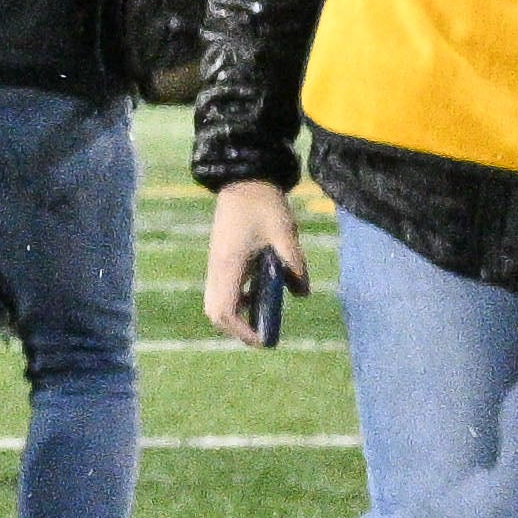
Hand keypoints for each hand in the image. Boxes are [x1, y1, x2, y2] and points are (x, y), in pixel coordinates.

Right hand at [205, 179, 307, 339]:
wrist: (244, 177)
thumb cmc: (263, 204)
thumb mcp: (285, 234)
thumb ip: (295, 264)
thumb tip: (302, 294)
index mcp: (229, 265)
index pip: (225, 311)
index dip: (242, 331)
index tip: (263, 339)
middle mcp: (217, 267)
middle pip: (215, 312)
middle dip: (235, 328)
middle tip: (262, 333)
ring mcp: (215, 262)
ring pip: (216, 301)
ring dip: (235, 314)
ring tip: (263, 314)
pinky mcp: (220, 256)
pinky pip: (222, 287)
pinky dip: (236, 298)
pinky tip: (259, 289)